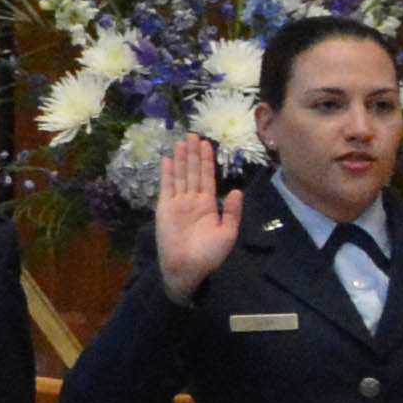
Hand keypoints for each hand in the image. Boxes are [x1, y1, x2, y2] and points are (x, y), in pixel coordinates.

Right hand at [150, 132, 239, 300]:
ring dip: (180, 159)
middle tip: (192, 134)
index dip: (207, 160)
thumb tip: (237, 190)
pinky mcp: (165, 208)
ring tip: (181, 141)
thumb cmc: (209, 255)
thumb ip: (232, 211)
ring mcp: (178, 203)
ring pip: (180, 175)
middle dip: (193, 154)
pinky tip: (167, 160)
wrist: (187, 268)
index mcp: (208, 204)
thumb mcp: (228, 233)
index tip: (206, 144)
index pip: (207, 177)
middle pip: (193, 171)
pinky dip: (167, 174)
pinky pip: (166, 187)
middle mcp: (193, 200)